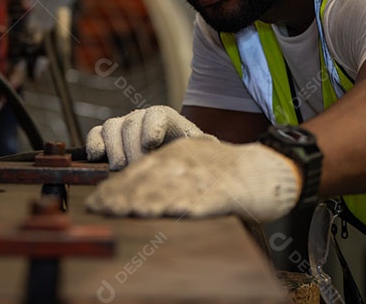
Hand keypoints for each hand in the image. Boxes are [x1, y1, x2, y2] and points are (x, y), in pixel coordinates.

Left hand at [85, 138, 301, 222]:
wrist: (268, 169)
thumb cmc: (226, 172)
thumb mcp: (191, 161)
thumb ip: (164, 172)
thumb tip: (131, 194)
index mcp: (178, 151)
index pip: (140, 168)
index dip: (116, 185)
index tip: (97, 201)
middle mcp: (188, 160)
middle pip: (151, 176)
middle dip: (125, 194)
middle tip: (105, 209)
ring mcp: (206, 175)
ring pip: (174, 186)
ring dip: (151, 199)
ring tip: (133, 211)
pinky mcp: (226, 191)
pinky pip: (205, 198)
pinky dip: (189, 206)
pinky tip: (174, 214)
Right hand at [86, 106, 216, 170]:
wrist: (171, 161)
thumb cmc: (186, 157)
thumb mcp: (199, 152)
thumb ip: (202, 147)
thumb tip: (208, 146)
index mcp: (166, 118)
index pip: (156, 114)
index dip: (151, 126)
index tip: (151, 143)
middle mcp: (141, 117)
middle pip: (131, 123)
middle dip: (132, 147)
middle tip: (136, 167)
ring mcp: (122, 125)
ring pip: (111, 126)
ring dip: (113, 148)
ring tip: (120, 167)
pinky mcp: (106, 136)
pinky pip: (95, 133)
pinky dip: (94, 144)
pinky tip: (97, 159)